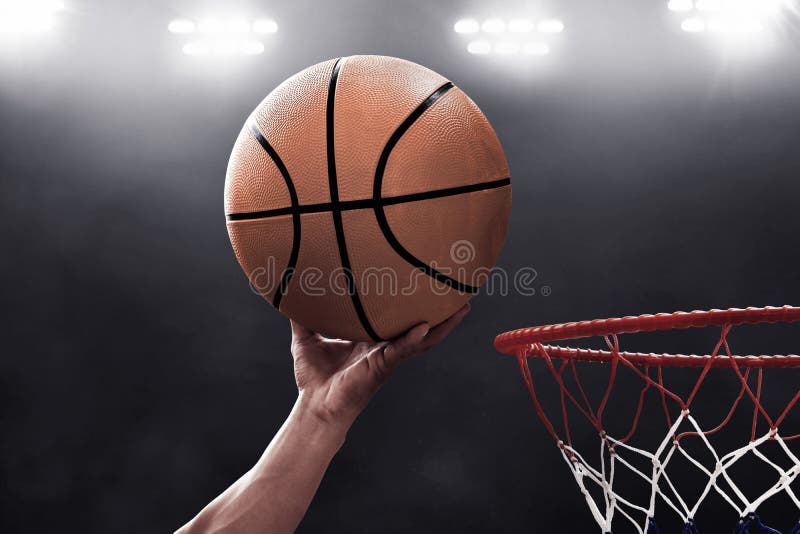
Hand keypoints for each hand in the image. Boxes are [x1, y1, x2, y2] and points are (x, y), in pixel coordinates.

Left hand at [290, 304, 470, 429]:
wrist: (314, 406)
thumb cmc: (314, 377)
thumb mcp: (306, 339)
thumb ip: (301, 317)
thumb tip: (286, 290)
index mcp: (372, 339)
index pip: (398, 317)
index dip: (414, 303)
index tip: (427, 282)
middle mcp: (385, 347)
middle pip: (421, 326)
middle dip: (442, 313)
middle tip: (461, 292)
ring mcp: (387, 358)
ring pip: (422, 340)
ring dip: (442, 326)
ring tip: (462, 309)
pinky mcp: (381, 368)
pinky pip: (401, 352)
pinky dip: (412, 340)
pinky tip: (423, 328)